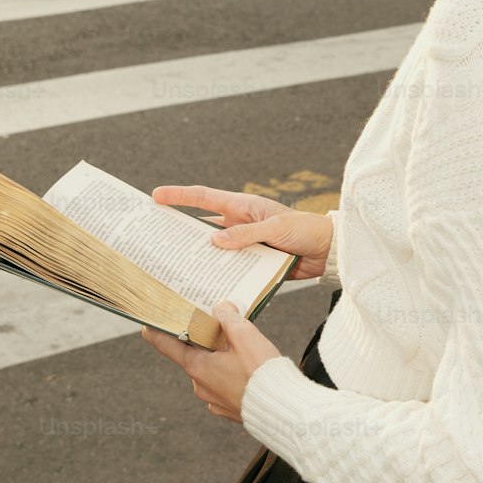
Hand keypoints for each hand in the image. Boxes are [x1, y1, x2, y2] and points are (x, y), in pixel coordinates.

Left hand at [141, 302, 282, 422]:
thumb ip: (229, 318)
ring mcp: (214, 400)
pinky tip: (249, 371)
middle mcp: (201, 386)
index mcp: (198, 367)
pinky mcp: (230, 410)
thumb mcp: (245, 335)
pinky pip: (225, 387)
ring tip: (243, 351)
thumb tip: (220, 308)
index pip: (167, 346)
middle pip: (194, 356)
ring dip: (221, 360)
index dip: (157, 332)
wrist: (283, 410)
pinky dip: (232, 377)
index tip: (148, 324)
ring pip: (212, 372)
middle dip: (205, 342)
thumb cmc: (262, 374)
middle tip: (219, 327)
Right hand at [150, 183, 334, 281]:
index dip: (178, 196)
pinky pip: (229, 268)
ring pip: (213, 251)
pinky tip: (203, 286)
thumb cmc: (305, 230)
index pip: (203, 197)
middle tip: (154, 238)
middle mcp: (238, 224)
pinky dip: (217, 275)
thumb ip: (247, 234)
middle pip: (202, 226)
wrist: (327, 251)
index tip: (155, 196)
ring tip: (173, 268)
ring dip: (197, 258)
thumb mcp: (276, 228)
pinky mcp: (251, 263)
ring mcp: (243, 244)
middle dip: (179, 231)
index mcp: (242, 207)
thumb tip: (215, 241)